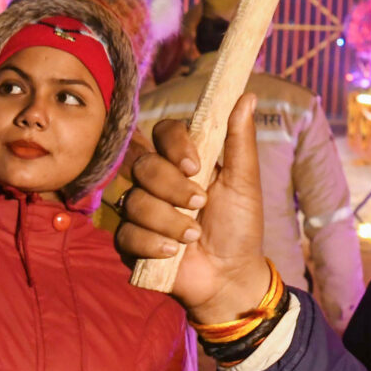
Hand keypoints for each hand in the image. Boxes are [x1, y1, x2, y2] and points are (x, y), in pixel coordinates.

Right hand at [112, 94, 267, 327]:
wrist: (230, 276)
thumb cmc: (240, 226)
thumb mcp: (244, 183)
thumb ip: (240, 140)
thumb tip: (246, 95)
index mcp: (184, 160)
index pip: (163, 132)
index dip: (174, 145)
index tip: (196, 166)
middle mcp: (157, 180)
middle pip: (143, 164)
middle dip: (172, 187)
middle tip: (200, 203)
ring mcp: (140, 209)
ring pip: (134, 200)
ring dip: (169, 220)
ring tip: (193, 235)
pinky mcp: (129, 240)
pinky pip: (125, 232)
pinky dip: (151, 243)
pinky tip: (171, 252)